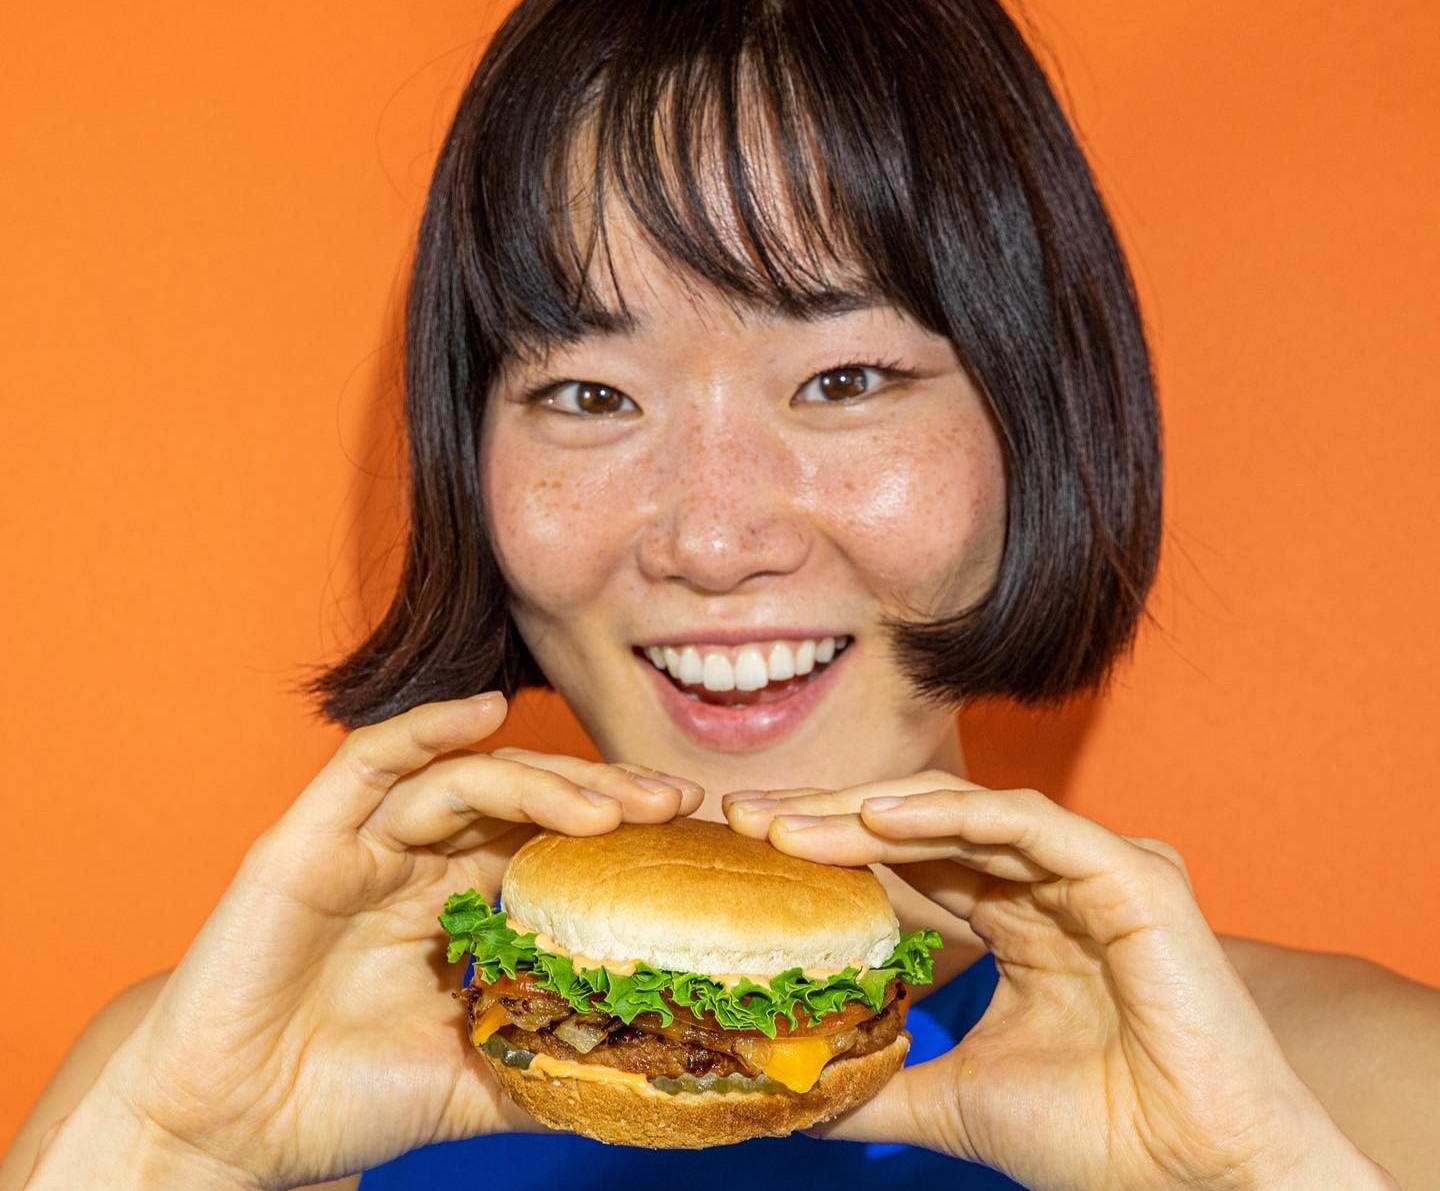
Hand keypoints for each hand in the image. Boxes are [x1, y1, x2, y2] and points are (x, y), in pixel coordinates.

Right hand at [92, 693, 701, 1189]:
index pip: (552, 841)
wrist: (228, 1133)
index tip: (693, 834)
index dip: (620, 830)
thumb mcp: (476, 1085)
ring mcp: (362, 847)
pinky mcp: (305, 843)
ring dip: (542, 782)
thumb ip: (549, 1069)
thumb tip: (647, 1085)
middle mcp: (417, 861)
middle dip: (604, 794)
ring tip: (611, 811)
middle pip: (524, 798)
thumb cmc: (342, 1101)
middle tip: (676, 805)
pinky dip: (426, 729)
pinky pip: (366, 765)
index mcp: (457, 903)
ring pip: (466, 780)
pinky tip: (482, 714)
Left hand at [725, 775, 1391, 1190]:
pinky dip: (950, 815)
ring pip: (966, 813)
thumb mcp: (954, 1100)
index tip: (749, 849)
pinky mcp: (1133, 874)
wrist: (1195, 1185)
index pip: (909, 862)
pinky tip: (875, 821)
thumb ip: (879, 1083)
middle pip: (925, 825)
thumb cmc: (1101, 1142)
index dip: (829, 849)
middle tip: (747, 818)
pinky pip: (1027, 825)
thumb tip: (790, 1090)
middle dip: (831, 817)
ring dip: (870, 813)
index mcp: (1020, 922)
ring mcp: (1095, 871)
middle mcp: (1054, 883)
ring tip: (790, 827)